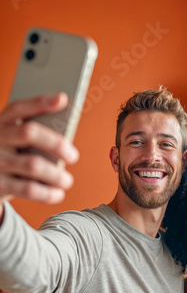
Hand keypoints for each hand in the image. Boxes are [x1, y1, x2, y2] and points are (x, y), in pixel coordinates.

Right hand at [0, 93, 78, 207]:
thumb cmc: (9, 156)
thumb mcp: (12, 140)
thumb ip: (33, 134)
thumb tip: (66, 134)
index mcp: (1, 123)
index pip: (19, 108)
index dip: (40, 103)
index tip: (63, 99)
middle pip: (29, 133)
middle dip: (56, 143)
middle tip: (73, 156)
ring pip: (33, 165)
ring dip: (56, 174)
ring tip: (67, 180)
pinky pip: (29, 189)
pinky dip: (48, 193)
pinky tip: (58, 193)